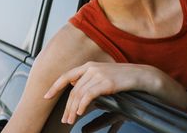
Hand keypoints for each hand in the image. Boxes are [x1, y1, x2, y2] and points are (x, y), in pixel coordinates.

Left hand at [43, 61, 158, 124]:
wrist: (141, 75)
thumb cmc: (122, 78)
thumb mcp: (102, 75)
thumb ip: (88, 80)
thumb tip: (74, 85)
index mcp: (88, 66)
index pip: (66, 76)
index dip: (55, 86)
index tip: (46, 96)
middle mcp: (91, 68)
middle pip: (73, 90)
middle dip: (67, 106)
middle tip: (64, 119)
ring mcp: (98, 74)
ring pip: (79, 94)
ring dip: (73, 109)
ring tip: (71, 120)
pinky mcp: (106, 82)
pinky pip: (89, 95)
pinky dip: (82, 105)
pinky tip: (80, 113)